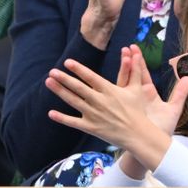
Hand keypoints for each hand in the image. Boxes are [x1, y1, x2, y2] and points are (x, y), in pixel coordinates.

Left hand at [46, 56, 187, 169]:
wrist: (138, 135)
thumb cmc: (137, 110)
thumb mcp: (137, 89)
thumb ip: (134, 70)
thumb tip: (136, 52)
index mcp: (109, 90)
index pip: (90, 77)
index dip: (78, 69)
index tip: (67, 62)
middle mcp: (100, 101)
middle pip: (78, 88)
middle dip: (64, 79)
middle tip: (52, 71)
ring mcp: (94, 115)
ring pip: (73, 101)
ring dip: (60, 91)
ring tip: (48, 82)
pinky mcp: (91, 127)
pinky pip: (74, 122)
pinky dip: (62, 118)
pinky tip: (50, 113)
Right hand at [117, 45, 185, 135]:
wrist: (152, 145)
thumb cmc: (162, 130)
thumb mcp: (173, 109)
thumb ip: (180, 93)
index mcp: (148, 93)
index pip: (142, 73)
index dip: (139, 61)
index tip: (135, 49)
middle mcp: (137, 95)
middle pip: (132, 74)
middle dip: (129, 60)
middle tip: (127, 47)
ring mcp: (129, 101)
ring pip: (125, 80)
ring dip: (124, 67)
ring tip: (125, 54)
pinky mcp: (124, 107)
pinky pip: (120, 91)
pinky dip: (120, 80)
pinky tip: (121, 70)